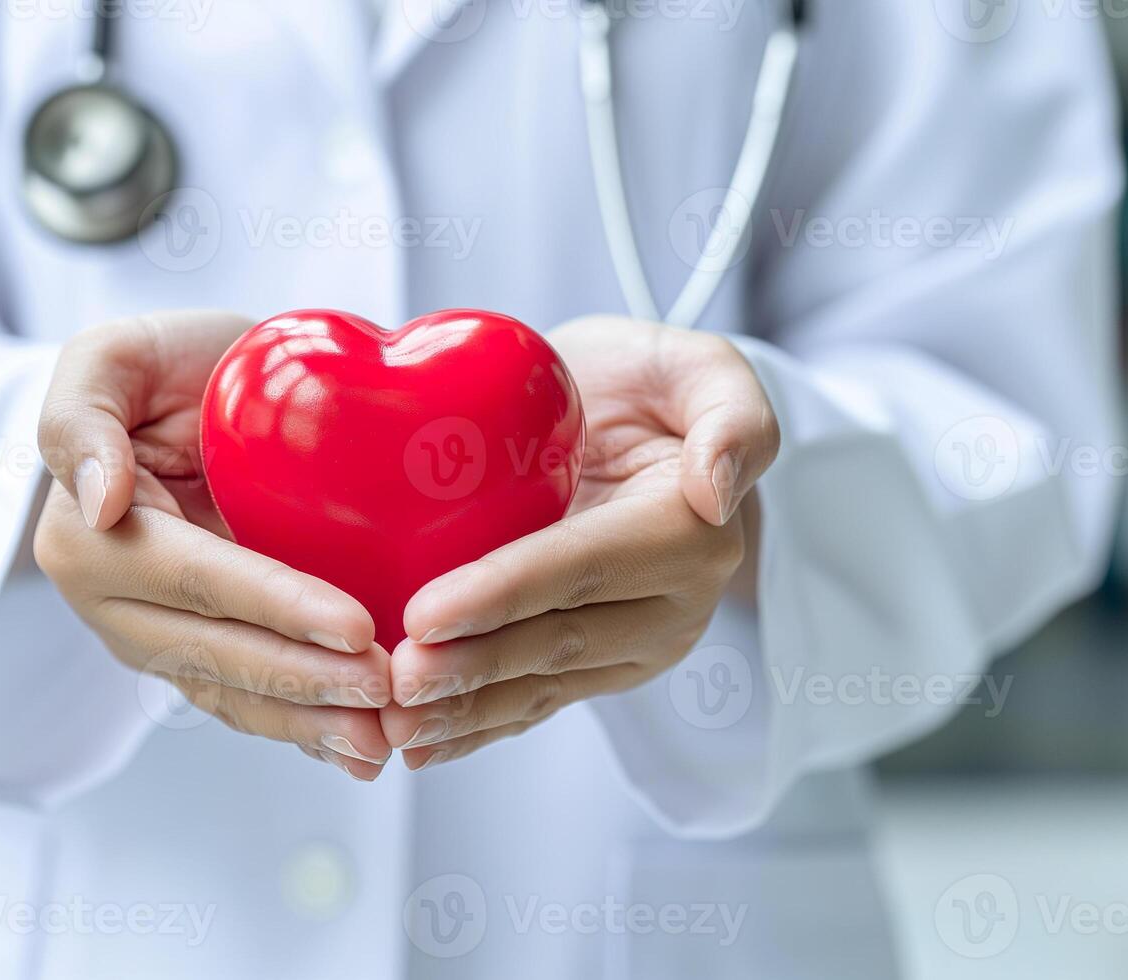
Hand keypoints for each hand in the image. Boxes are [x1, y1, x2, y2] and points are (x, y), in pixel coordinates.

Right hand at [34, 311, 392, 779]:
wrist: (182, 391)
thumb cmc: (157, 366)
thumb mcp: (109, 358)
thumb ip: (82, 417)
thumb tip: (103, 501)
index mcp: (87, 537)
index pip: (196, 579)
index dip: (278, 607)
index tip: (356, 626)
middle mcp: (111, 604)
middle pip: (217, 652)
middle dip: (307, 680)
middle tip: (392, 689)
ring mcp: (150, 638)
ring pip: (231, 694)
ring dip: (308, 724)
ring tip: (382, 740)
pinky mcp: (190, 654)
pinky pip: (242, 701)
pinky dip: (299, 729)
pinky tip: (356, 746)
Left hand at [382, 316, 779, 769]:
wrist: (639, 420)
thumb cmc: (654, 383)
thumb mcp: (704, 368)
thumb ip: (733, 418)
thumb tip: (713, 494)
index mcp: (689, 532)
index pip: (583, 566)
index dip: (503, 593)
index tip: (426, 613)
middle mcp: (671, 603)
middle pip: (559, 641)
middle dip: (473, 667)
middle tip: (396, 679)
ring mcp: (634, 643)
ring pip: (543, 685)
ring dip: (466, 713)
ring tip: (394, 724)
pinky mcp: (599, 665)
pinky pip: (536, 701)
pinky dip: (476, 729)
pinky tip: (421, 746)